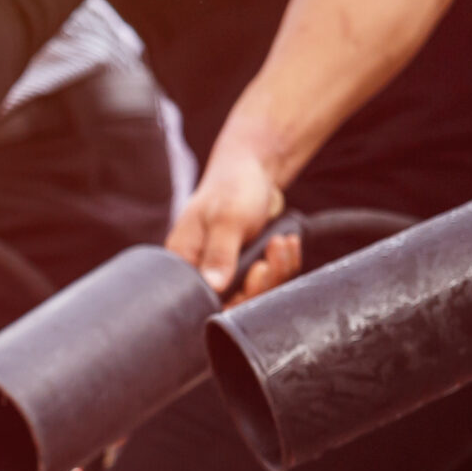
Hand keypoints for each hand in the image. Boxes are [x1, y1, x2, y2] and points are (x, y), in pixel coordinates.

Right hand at [169, 145, 299, 300]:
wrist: (253, 170)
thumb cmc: (233, 187)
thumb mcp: (227, 219)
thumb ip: (220, 254)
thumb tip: (213, 287)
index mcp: (184, 260)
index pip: (202, 298)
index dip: (232, 297)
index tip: (255, 272)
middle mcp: (201, 270)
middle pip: (231, 301)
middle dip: (260, 283)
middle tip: (270, 258)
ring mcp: (225, 270)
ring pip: (253, 292)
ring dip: (276, 271)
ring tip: (283, 243)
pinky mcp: (246, 267)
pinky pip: (268, 280)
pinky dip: (282, 265)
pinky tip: (287, 244)